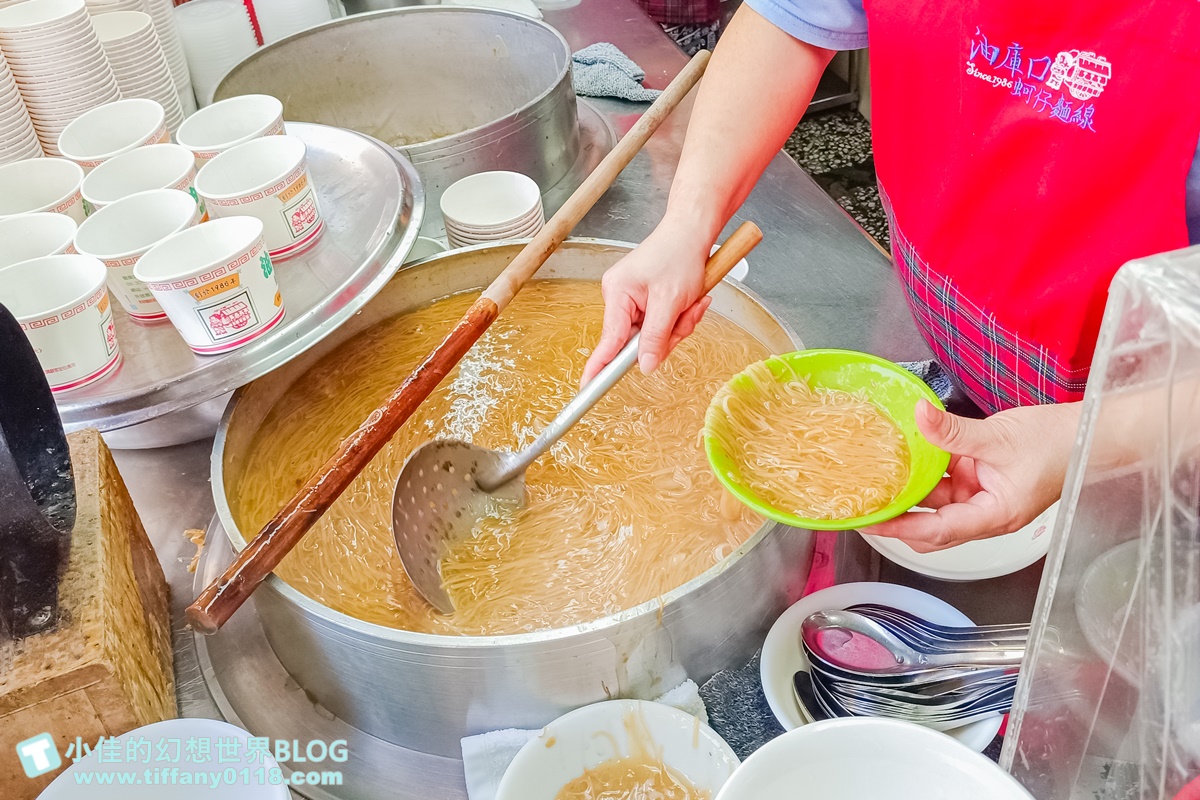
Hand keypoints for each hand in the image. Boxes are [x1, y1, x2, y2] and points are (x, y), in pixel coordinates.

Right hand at [581, 223, 712, 385]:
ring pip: (654, 334)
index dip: (600, 367)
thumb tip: (643, 366)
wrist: (692, 230)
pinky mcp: (646, 300)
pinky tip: (691, 299)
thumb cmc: (680, 253)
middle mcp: (620, 297)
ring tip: (693, 300)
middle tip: (687, 314)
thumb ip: (655, 336)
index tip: (587, 388)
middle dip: (668, 333)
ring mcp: (633, 299)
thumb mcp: (671, 300)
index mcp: (618, 294)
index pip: (609, 340)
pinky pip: (661, 323)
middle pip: (638, 340)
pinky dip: (679, 316)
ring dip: (678, 323)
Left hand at [863, 399, 1080, 551]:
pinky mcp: (982, 480)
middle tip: (866, 504)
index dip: (901, 528)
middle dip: (901, 519)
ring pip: (938, 504)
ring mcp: (983, 498)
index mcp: (994, 516)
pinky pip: (948, 484)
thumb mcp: (999, 435)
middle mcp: (986, 513)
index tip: (871, 522)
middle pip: (933, 528)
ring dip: (912, 494)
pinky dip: (927, 475)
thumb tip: (920, 415)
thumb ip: (954, 431)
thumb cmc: (1059, 443)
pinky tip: (905, 461)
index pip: (937, 531)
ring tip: (876, 483)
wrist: (1090, 433)